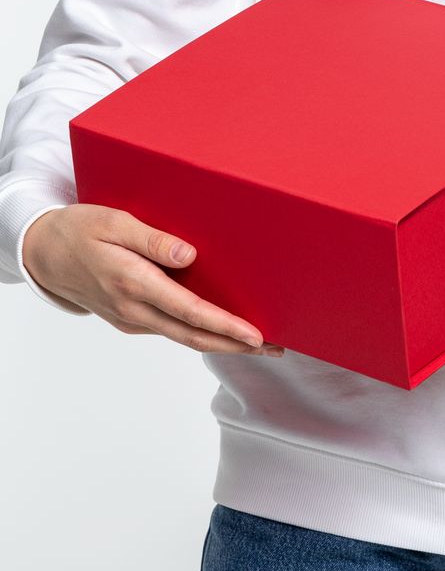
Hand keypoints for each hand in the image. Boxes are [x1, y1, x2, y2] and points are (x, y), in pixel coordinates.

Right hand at [21, 204, 284, 356]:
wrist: (44, 254)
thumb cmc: (80, 230)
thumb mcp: (114, 221)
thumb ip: (152, 239)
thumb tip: (190, 255)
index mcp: (133, 282)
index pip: (190, 312)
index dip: (225, 327)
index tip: (256, 336)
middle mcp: (134, 309)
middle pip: (194, 336)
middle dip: (236, 346)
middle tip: (275, 349)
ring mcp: (133, 319)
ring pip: (185, 337)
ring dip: (222, 343)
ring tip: (259, 343)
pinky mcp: (132, 320)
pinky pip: (173, 330)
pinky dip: (201, 334)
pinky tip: (222, 329)